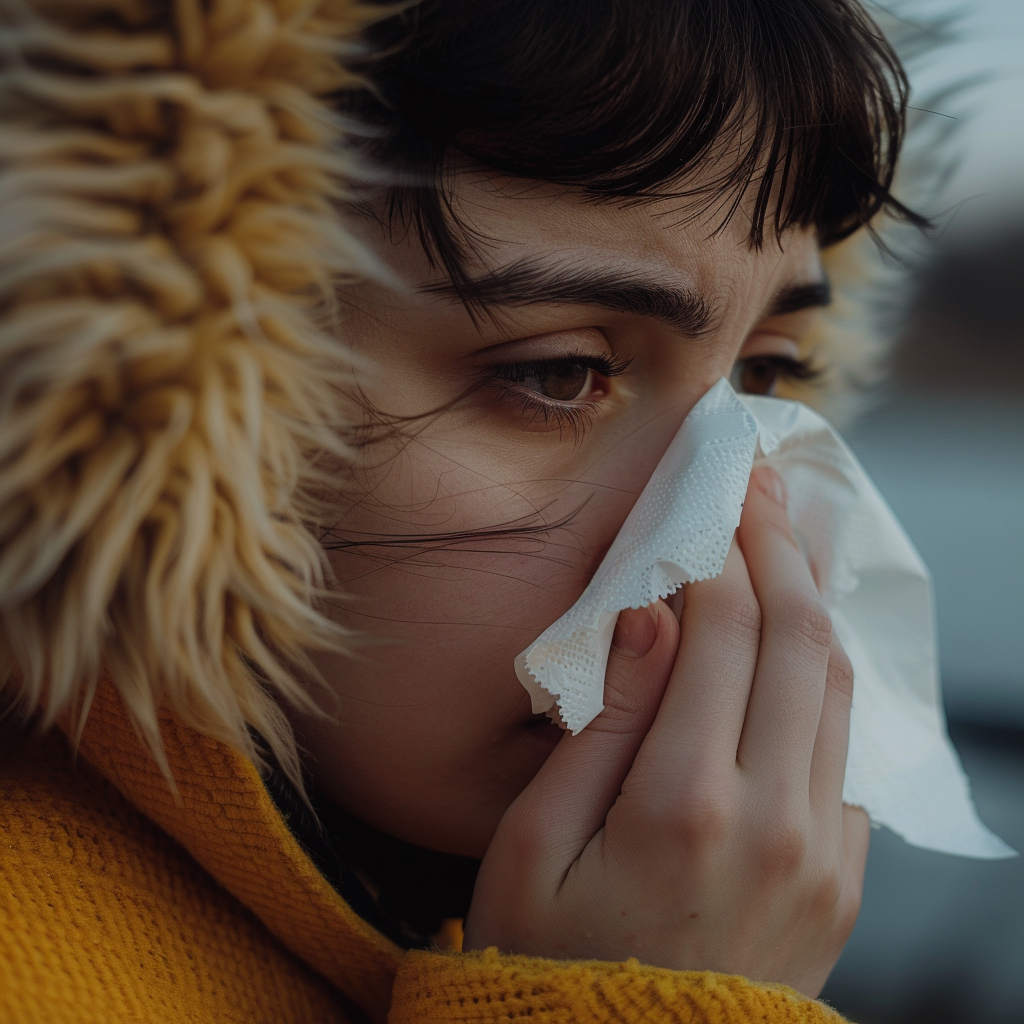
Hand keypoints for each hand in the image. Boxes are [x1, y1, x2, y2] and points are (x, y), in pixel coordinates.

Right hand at [464, 466, 868, 996]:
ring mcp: (823, 853)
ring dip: (809, 599)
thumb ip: (601, 726)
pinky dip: (818, 676)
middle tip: (756, 485)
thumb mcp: (532, 844)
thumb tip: (650, 617)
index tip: (708, 493)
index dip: (717, 548)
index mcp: (684, 807)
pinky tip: (789, 640)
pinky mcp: (841, 877)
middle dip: (776, 545)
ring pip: (833, 686)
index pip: (722, 632)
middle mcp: (775, 822)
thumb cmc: (549, 959)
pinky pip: (842, 748)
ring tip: (782, 538)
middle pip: (796, 640)